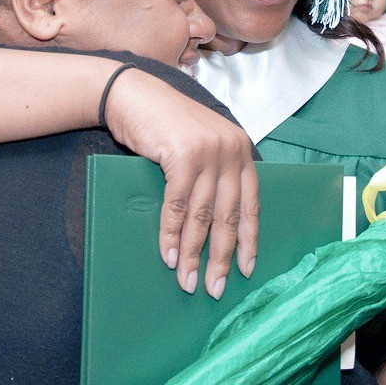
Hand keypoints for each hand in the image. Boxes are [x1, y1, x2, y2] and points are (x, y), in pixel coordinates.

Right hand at [104, 68, 258, 299]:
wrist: (133, 95)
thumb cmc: (163, 125)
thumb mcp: (199, 147)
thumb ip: (212, 176)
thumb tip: (214, 230)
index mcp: (240, 150)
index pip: (252, 204)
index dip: (248, 240)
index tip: (245, 270)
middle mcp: (231, 149)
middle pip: (229, 215)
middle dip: (221, 257)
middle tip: (215, 288)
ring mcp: (209, 151)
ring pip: (203, 216)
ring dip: (193, 253)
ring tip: (187, 281)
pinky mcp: (184, 155)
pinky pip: (178, 206)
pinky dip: (171, 234)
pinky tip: (167, 255)